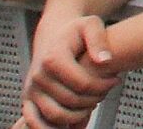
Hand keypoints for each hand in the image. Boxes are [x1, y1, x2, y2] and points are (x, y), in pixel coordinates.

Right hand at [22, 12, 118, 127]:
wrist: (53, 35)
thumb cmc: (74, 31)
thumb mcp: (91, 24)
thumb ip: (99, 39)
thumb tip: (105, 60)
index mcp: (53, 58)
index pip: (83, 83)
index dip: (103, 86)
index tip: (115, 80)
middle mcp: (39, 76)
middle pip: (71, 101)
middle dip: (94, 99)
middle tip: (105, 92)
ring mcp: (31, 90)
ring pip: (55, 115)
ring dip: (79, 115)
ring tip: (92, 103)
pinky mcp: (28, 100)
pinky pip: (34, 122)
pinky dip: (50, 128)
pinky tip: (71, 123)